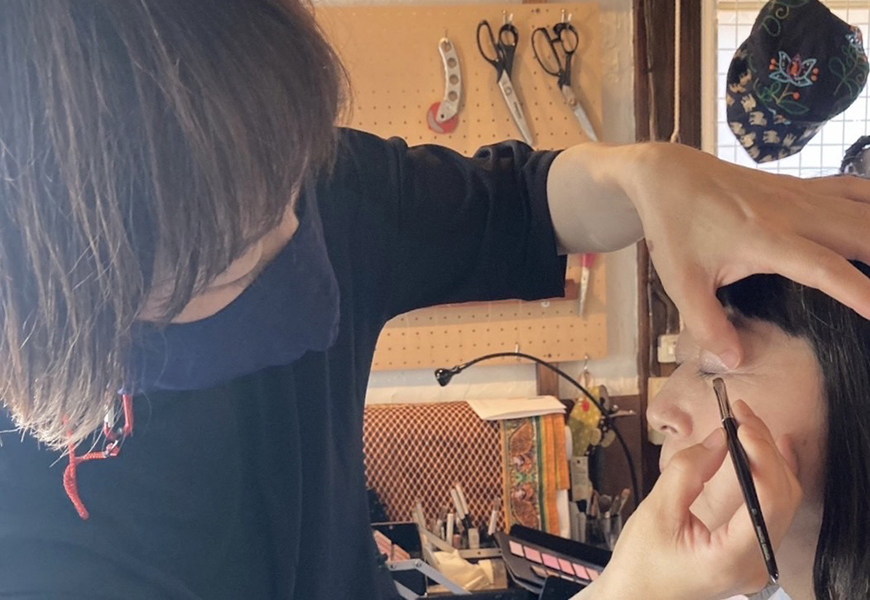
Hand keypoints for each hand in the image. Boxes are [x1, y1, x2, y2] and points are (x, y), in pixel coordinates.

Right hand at [579, 401, 801, 599]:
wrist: (635, 597)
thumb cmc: (640, 563)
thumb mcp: (656, 512)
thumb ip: (688, 471)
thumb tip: (719, 436)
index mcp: (733, 557)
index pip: (769, 498)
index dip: (760, 453)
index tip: (739, 422)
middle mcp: (756, 563)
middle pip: (782, 496)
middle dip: (764, 449)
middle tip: (739, 414)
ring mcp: (758, 561)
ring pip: (783, 501)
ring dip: (768, 459)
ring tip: (746, 426)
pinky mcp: (751, 553)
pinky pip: (773, 510)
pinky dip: (768, 477)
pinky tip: (764, 452)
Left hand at [624, 143, 869, 368]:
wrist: (669, 175)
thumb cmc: (674, 228)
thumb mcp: (680, 281)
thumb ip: (706, 324)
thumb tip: (735, 362)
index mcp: (767, 239)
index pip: (828, 269)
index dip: (862, 292)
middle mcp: (794, 213)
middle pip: (862, 233)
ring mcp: (802, 195)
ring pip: (864, 209)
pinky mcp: (803, 186)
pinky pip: (854, 189)